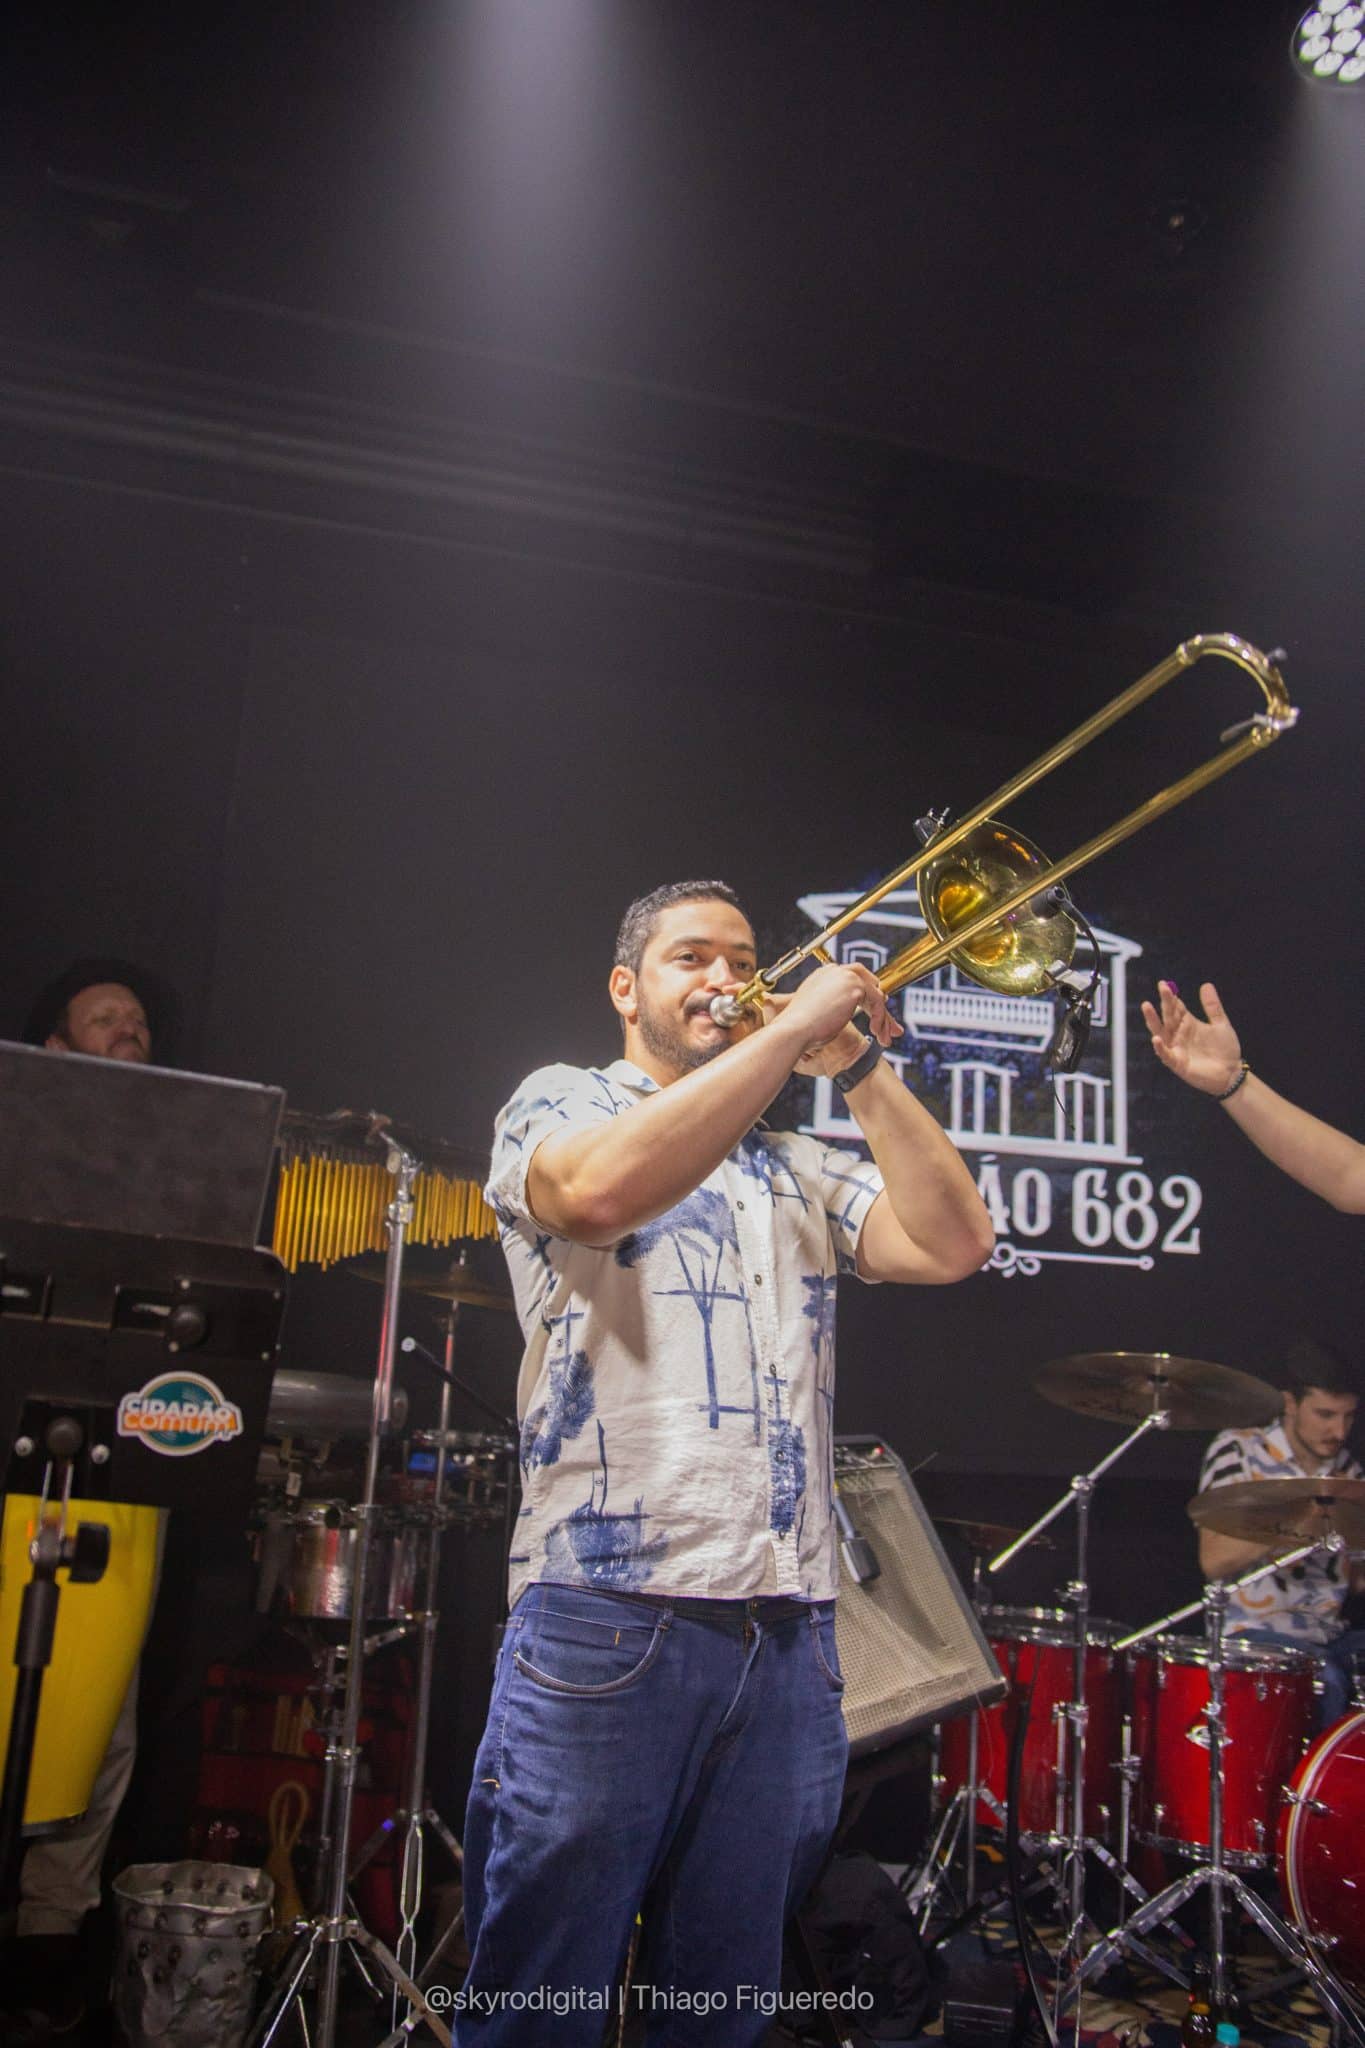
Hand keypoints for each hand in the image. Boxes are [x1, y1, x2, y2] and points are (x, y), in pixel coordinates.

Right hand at [767, 962, 901, 1076]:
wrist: (794, 1030)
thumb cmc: (800, 1028)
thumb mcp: (819, 1012)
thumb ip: (835, 1006)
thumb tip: (846, 1014)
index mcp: (824, 974)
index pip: (854, 980)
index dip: (868, 997)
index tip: (876, 1013)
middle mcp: (835, 971)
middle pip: (869, 984)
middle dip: (881, 1007)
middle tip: (891, 1027)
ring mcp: (846, 976)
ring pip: (875, 995)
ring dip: (883, 1019)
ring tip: (885, 1039)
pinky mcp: (855, 987)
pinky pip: (877, 1003)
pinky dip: (880, 1019)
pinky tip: (876, 1032)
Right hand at [1140, 979, 1242, 1095]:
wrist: (1232, 1073)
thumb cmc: (1225, 1050)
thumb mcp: (1221, 1024)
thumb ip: (1212, 1007)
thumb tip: (1206, 984)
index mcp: (1188, 1024)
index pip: (1176, 1007)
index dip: (1170, 996)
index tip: (1163, 984)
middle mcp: (1179, 1035)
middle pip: (1168, 1017)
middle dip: (1164, 1003)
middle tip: (1161, 988)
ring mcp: (1177, 1048)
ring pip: (1161, 1033)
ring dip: (1153, 1021)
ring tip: (1147, 1007)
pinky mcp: (1178, 1063)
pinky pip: (1166, 1055)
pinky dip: (1160, 1047)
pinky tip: (1156, 1038)